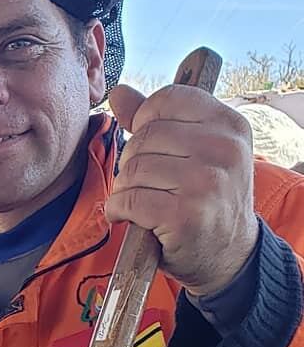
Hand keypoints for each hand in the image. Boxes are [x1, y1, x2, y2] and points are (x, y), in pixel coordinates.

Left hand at [106, 83, 259, 296]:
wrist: (229, 254)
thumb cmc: (206, 199)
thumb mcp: (195, 152)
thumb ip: (157, 120)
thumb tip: (119, 92)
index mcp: (229, 125)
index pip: (168, 99)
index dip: (144, 121)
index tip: (147, 145)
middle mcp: (224, 150)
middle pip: (146, 136)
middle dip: (131, 161)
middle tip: (140, 182)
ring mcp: (207, 183)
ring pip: (135, 168)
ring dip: (123, 188)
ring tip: (137, 201)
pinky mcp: (186, 216)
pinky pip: (130, 200)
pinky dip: (118, 210)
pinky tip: (127, 217)